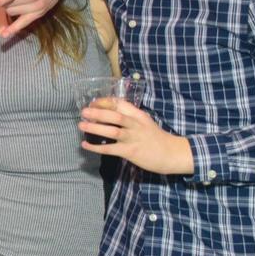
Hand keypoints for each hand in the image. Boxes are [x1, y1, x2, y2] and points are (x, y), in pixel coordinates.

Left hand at [79, 99, 194, 175]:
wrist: (172, 153)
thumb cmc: (156, 137)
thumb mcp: (144, 122)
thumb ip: (129, 117)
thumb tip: (108, 114)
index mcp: (138, 115)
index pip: (120, 103)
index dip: (104, 102)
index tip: (93, 103)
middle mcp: (135, 124)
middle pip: (115, 115)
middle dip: (97, 112)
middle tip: (83, 111)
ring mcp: (133, 138)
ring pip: (112, 130)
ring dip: (95, 128)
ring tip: (81, 125)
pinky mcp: (131, 151)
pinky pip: (111, 149)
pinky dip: (97, 147)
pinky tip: (86, 145)